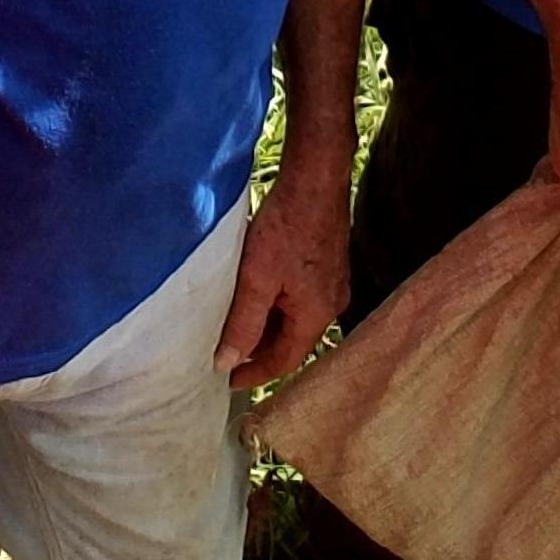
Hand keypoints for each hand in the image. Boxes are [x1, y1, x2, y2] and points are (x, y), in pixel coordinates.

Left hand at [213, 155, 351, 390]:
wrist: (315, 178)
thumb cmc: (287, 226)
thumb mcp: (256, 278)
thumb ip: (242, 323)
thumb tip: (227, 362)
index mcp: (317, 315)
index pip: (284, 360)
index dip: (255, 374)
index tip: (228, 381)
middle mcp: (331, 305)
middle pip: (292, 341)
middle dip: (260, 350)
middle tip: (227, 355)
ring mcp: (333, 284)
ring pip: (295, 319)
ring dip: (268, 326)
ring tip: (236, 326)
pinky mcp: (329, 265)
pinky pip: (300, 299)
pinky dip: (278, 306)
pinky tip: (257, 295)